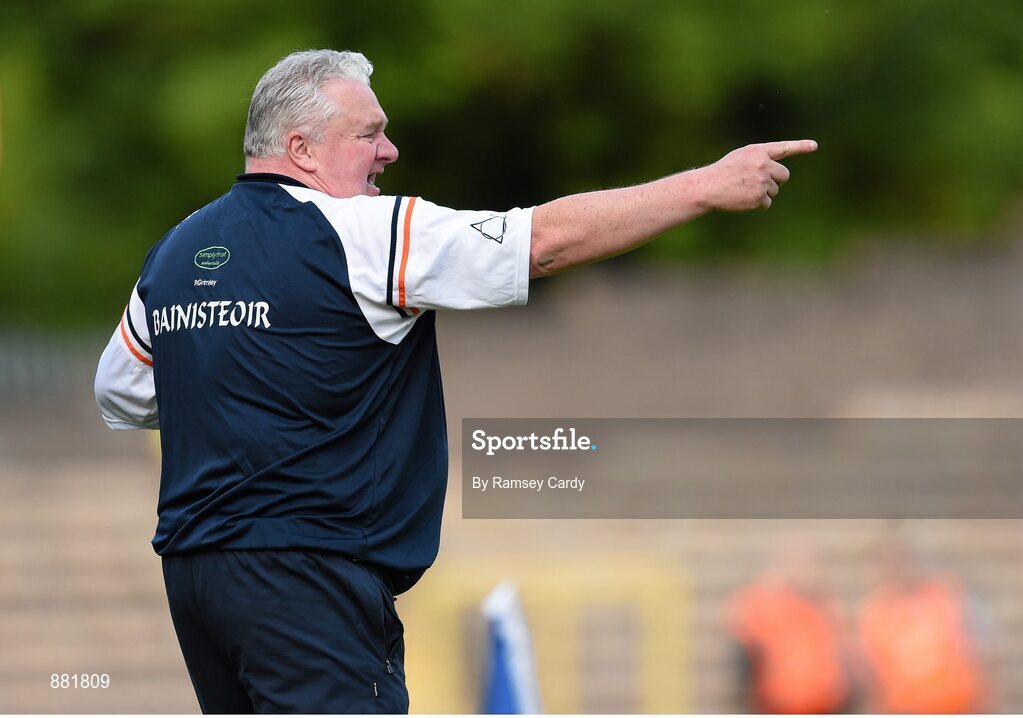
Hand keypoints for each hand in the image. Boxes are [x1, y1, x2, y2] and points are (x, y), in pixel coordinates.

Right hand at [698, 140, 817, 211]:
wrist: (708, 187)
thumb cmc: (724, 172)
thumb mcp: (742, 158)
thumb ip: (761, 160)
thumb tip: (779, 174)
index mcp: (758, 151)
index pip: (783, 148)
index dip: (800, 146)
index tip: (814, 146)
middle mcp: (763, 164)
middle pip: (784, 175)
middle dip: (775, 180)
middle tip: (756, 182)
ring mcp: (762, 181)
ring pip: (774, 190)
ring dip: (763, 192)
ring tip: (744, 189)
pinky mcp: (759, 198)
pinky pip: (767, 202)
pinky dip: (757, 204)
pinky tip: (743, 199)